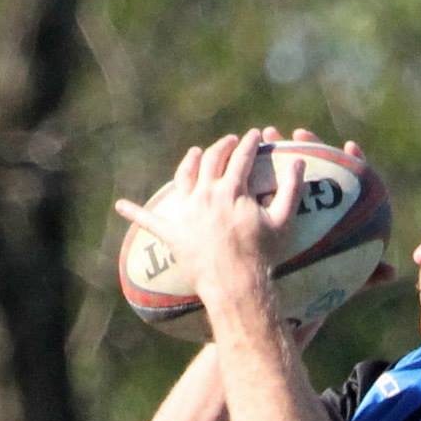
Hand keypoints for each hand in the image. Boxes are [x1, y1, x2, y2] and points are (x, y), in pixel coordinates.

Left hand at [116, 129, 303, 308]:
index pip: (242, 156)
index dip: (250, 142)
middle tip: (230, 142)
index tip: (255, 135)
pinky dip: (135, 212)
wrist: (235, 285)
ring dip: (190, 161)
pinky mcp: (173, 234)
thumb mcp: (282, 222)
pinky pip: (150, 221)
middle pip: (211, 159)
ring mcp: (186, 212)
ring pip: (183, 176)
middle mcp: (205, 193)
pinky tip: (120, 206)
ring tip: (195, 154)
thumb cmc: (262, 256)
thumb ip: (292, 190)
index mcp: (231, 189)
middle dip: (222, 146)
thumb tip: (299, 161)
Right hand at [259, 129, 394, 339]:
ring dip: (276, 150)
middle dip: (310, 144)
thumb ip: (367, 276)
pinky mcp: (269, 212)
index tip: (350, 148)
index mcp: (338, 213)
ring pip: (285, 169)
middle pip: (316, 164)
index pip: (350, 178)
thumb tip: (392, 272)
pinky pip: (261, 189)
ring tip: (266, 138)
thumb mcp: (344, 282)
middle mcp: (316, 203)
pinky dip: (253, 177)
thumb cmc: (321, 292)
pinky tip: (241, 169)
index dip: (354, 161)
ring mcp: (292, 204)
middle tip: (300, 135)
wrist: (292, 303)